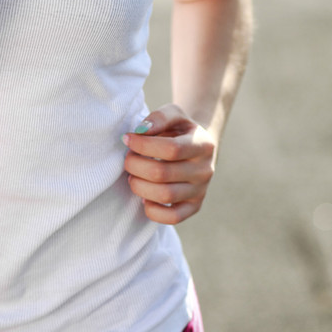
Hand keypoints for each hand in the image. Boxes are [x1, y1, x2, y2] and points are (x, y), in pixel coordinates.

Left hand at [122, 103, 215, 223]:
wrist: (198, 146)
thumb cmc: (180, 129)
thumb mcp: (174, 113)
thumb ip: (159, 118)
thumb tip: (140, 131)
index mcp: (202, 144)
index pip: (171, 149)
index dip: (143, 145)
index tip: (127, 139)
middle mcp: (205, 170)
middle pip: (163, 174)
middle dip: (135, 165)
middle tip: (127, 159)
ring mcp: (200, 190)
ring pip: (165, 195)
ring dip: (139, 186)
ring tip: (132, 176)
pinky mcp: (194, 206)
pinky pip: (173, 218)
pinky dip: (153, 211)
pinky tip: (144, 197)